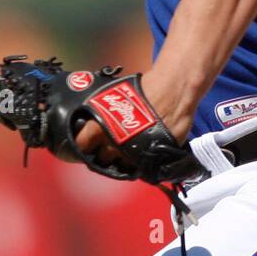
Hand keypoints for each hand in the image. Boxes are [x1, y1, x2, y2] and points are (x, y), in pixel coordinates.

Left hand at [71, 66, 194, 166]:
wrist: (174, 89)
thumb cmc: (145, 88)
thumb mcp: (116, 96)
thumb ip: (103, 113)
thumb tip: (93, 123)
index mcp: (100, 127)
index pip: (81, 145)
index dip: (83, 145)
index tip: (86, 145)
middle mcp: (113, 144)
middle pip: (101, 159)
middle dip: (105, 152)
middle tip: (111, 144)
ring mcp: (132, 155)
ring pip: (121, 165)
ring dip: (123, 158)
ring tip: (129, 148)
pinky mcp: (150, 160)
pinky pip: (140, 167)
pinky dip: (140, 161)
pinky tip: (142, 151)